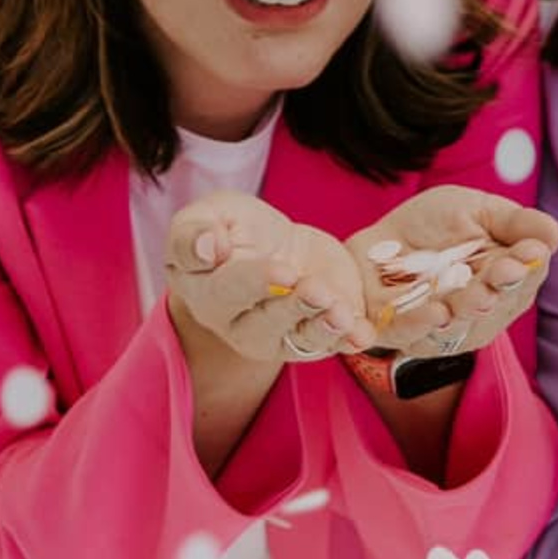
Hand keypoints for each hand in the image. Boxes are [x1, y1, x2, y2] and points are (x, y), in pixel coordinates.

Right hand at [167, 191, 376, 367]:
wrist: (276, 245)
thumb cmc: (233, 229)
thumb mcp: (208, 214)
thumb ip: (193, 232)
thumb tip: (206, 247)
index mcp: (209, 292)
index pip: (231, 290)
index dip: (257, 281)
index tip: (283, 270)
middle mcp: (242, 324)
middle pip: (268, 322)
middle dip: (296, 306)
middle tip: (316, 290)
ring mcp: (281, 335)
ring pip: (301, 338)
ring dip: (324, 329)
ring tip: (342, 314)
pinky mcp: (318, 334)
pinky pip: (334, 343)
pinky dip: (350, 339)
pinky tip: (364, 333)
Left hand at [344, 185, 557, 363]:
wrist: (376, 243)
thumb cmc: (433, 226)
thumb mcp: (476, 210)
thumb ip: (514, 223)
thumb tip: (555, 235)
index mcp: (504, 280)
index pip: (524, 278)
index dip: (527, 267)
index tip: (530, 253)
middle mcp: (481, 311)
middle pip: (496, 304)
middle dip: (500, 287)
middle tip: (503, 270)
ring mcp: (444, 329)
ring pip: (460, 325)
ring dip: (469, 310)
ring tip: (475, 295)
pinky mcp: (403, 334)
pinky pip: (414, 335)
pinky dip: (425, 326)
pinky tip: (437, 312)